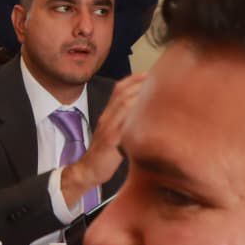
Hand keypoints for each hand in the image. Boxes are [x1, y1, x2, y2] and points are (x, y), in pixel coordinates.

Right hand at [61, 72, 146, 207]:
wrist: (88, 170)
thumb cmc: (104, 155)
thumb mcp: (113, 135)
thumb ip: (124, 124)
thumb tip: (144, 116)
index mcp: (107, 116)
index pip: (118, 90)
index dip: (132, 80)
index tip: (148, 74)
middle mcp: (107, 118)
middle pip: (122, 94)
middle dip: (139, 83)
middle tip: (157, 77)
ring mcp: (108, 128)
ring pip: (124, 105)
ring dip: (140, 95)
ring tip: (156, 90)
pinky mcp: (111, 140)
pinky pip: (124, 124)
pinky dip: (135, 115)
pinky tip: (148, 113)